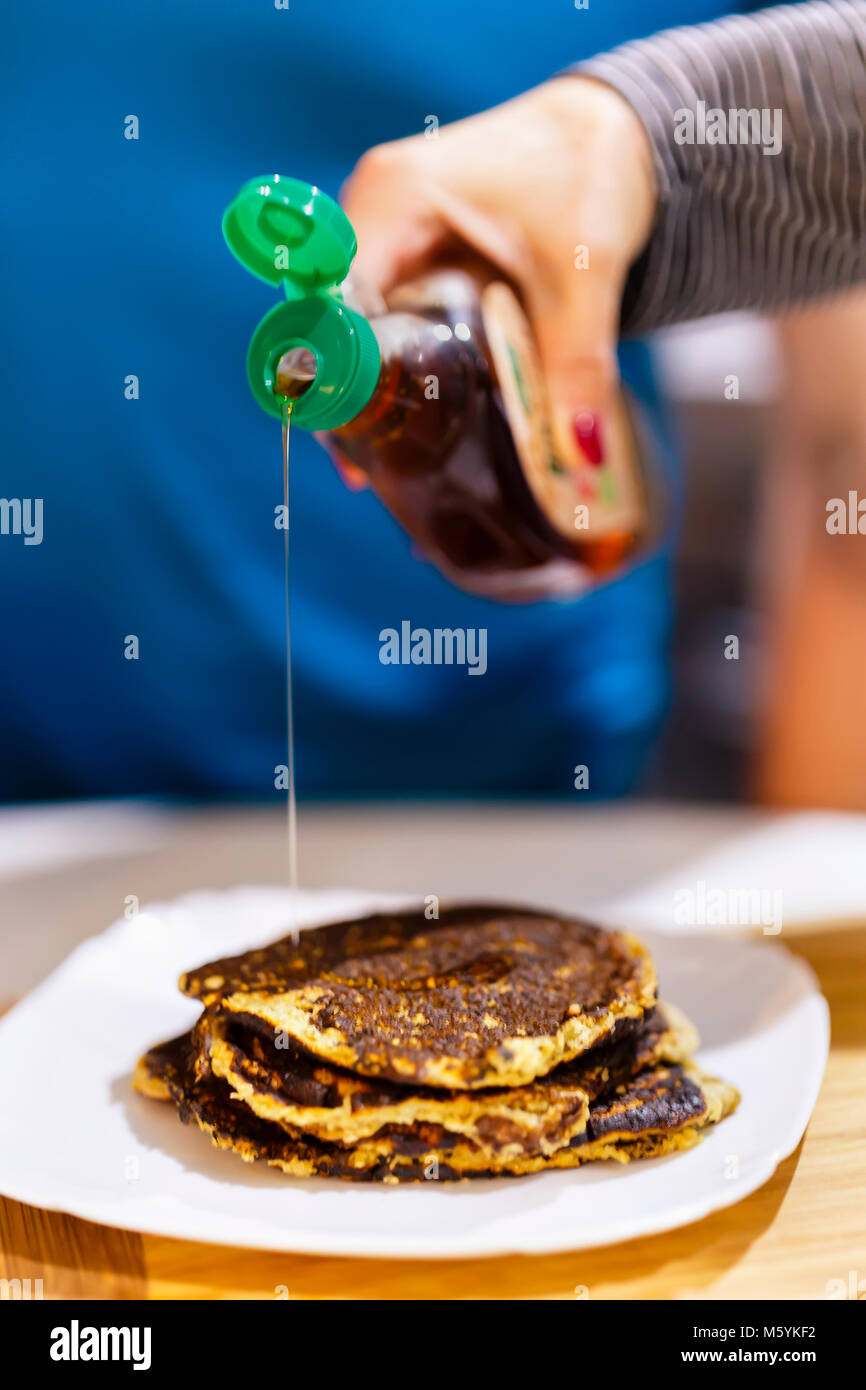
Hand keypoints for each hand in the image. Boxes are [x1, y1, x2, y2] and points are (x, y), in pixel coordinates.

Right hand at [342, 76, 656, 462]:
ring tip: (386, 459)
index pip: (334, 299)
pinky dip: (398, 362)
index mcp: (395, 197)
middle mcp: (375, 207)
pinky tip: (415, 415)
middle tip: (368, 470)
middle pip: (335, 317)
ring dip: (371, 384)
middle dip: (349, 394)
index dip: (336, 375)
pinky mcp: (411, 248)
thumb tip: (580, 453)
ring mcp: (389, 227)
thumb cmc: (590, 173)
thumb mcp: (584, 277)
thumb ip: (576, 366)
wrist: (616, 136)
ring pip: (357, 321)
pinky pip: (387, 314)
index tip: (352, 443)